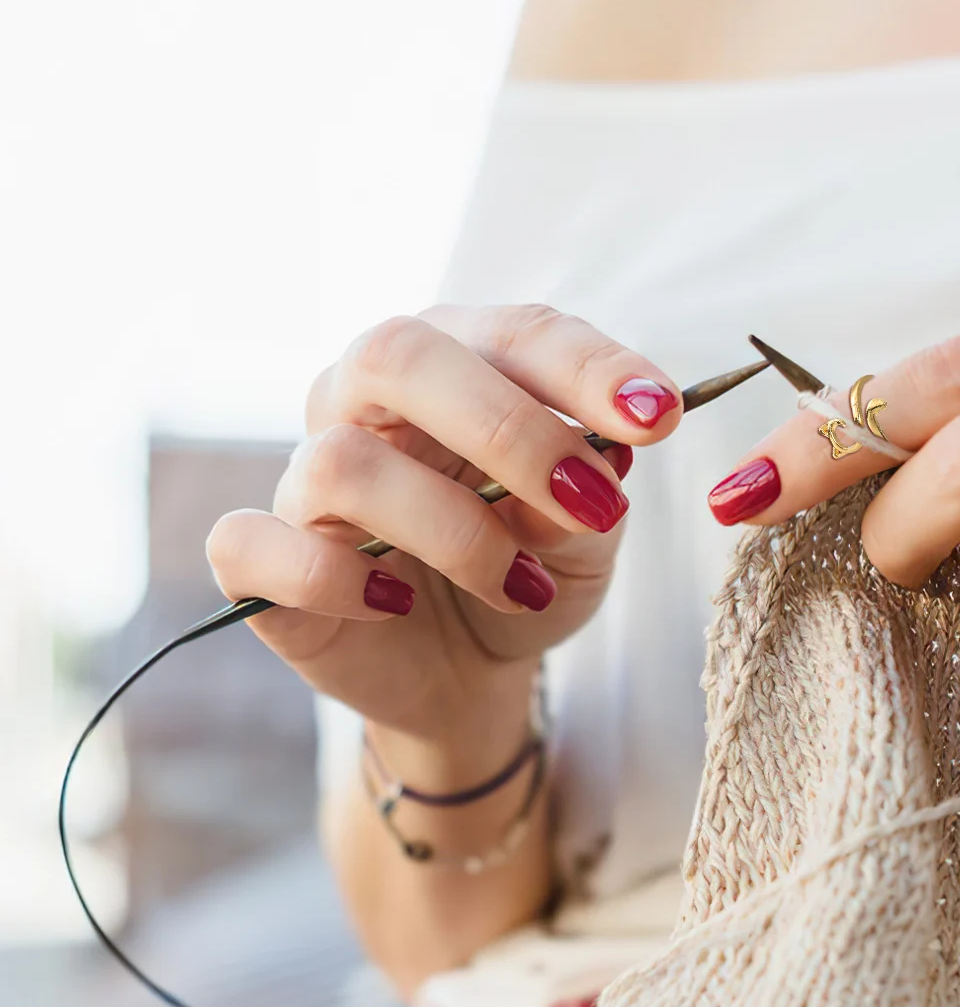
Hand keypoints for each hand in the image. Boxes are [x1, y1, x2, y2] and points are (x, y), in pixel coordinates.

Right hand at [207, 305, 680, 758]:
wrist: (471, 674)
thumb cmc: (526, 576)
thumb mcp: (585, 538)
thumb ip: (590, 491)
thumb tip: (600, 459)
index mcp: (454, 366)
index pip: (511, 332)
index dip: (586, 367)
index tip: (658, 417)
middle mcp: (363, 402)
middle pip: (399, 356)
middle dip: (511, 430)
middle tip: (593, 502)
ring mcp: (305, 478)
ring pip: (346, 463)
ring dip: (456, 531)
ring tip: (523, 585)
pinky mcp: (260, 560)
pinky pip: (254, 543)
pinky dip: (334, 578)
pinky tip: (396, 603)